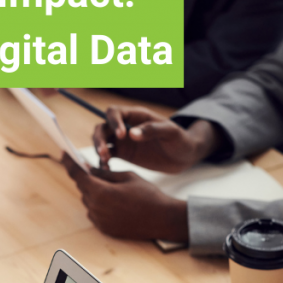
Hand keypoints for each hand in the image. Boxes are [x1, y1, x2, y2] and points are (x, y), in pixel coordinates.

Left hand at [63, 154, 188, 241]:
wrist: (162, 219)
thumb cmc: (148, 195)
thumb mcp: (126, 176)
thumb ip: (104, 172)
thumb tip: (88, 168)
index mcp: (100, 192)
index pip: (78, 175)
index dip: (69, 163)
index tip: (63, 154)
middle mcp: (96, 208)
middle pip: (83, 188)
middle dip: (89, 178)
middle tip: (100, 172)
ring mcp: (99, 221)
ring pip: (89, 200)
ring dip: (95, 193)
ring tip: (116, 191)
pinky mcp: (104, 229)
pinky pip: (95, 213)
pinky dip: (100, 206)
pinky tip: (117, 204)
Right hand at [93, 106, 218, 174]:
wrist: (184, 156)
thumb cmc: (180, 139)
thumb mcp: (171, 133)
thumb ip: (152, 130)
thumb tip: (131, 134)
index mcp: (136, 115)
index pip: (115, 112)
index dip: (113, 122)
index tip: (122, 136)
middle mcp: (126, 126)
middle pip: (102, 127)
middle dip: (99, 138)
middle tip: (104, 152)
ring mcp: (123, 141)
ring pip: (102, 141)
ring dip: (99, 150)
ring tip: (105, 162)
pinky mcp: (123, 154)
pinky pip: (107, 156)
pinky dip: (103, 161)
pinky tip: (107, 169)